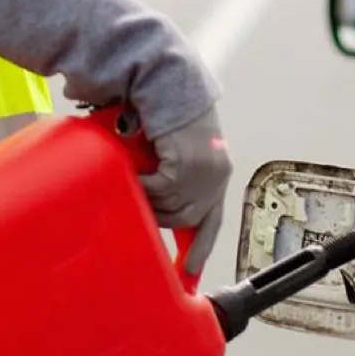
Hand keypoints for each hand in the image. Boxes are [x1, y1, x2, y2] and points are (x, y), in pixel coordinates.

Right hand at [138, 106, 231, 274]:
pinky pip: (157, 192)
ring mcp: (204, 174)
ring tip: (138, 175)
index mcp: (217, 174)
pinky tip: (137, 168)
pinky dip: (143, 184)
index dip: (200, 248)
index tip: (189, 273)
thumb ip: (172, 176)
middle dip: (160, 215)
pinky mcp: (186, 169)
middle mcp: (216, 176)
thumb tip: (152, 205)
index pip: (212, 220)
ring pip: (168, 209)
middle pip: (184, 220)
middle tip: (141, 199)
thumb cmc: (165, 113)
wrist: (165, 82)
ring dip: (148, 196)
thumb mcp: (175, 151)